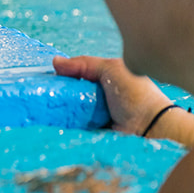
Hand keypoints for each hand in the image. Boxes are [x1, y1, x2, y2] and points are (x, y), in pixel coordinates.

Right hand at [52, 55, 171, 134]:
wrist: (149, 127)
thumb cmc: (135, 94)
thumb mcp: (111, 69)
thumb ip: (84, 63)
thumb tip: (55, 62)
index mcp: (106, 78)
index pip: (78, 73)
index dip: (64, 74)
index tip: (48, 77)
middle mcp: (100, 95)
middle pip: (71, 91)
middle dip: (58, 91)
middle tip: (44, 92)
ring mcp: (95, 113)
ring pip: (69, 108)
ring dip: (59, 108)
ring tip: (44, 106)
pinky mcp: (92, 130)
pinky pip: (73, 125)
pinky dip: (64, 123)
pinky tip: (52, 119)